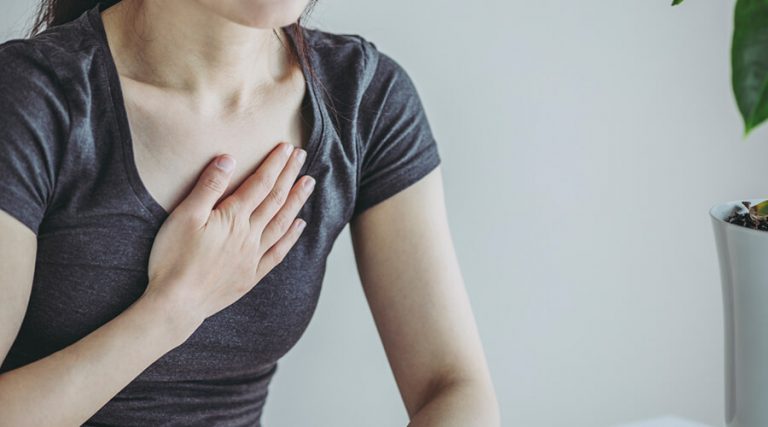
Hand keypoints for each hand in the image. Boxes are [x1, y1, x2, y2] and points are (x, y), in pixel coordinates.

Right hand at [143, 142, 314, 324]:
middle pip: (275, 199)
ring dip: (296, 201)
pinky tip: (299, 225)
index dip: (275, 164)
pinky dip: (290, 237)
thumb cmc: (173, 258)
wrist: (176, 303)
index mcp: (233, 217)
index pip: (260, 184)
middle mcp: (249, 235)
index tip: (286, 147)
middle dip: (290, 175)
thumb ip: (209, 187)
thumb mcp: (185, 216)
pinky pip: (278, 252)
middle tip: (302, 156)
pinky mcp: (250, 275)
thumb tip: (229, 158)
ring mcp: (252, 256)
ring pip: (281, 222)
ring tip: (309, 183)